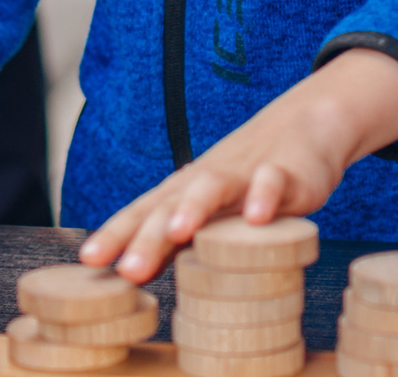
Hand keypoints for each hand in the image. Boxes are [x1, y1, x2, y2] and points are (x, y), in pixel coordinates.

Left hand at [78, 47, 397, 281]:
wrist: (307, 124)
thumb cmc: (249, 177)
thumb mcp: (210, 212)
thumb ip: (174, 242)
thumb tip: (129, 274)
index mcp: (184, 192)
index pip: (143, 213)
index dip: (116, 235)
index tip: (89, 260)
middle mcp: (207, 181)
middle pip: (171, 207)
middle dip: (147, 238)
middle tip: (127, 270)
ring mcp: (245, 174)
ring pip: (214, 188)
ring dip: (194, 208)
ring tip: (178, 232)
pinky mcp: (286, 172)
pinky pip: (273, 183)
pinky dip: (264, 197)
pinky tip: (256, 218)